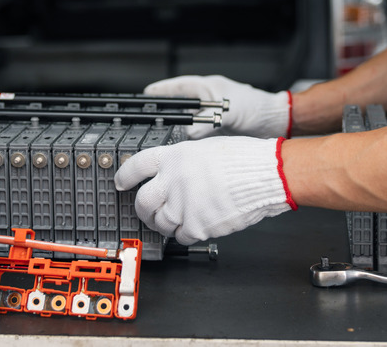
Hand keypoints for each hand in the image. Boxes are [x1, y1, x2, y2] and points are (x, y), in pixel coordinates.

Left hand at [114, 136, 296, 244]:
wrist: (266, 174)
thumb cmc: (242, 159)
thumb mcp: (203, 149)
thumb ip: (181, 162)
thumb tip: (169, 175)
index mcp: (174, 157)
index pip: (136, 166)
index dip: (124, 176)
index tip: (121, 182)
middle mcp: (173, 181)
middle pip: (141, 202)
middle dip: (142, 209)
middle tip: (147, 210)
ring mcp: (183, 205)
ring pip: (159, 223)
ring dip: (165, 223)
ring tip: (179, 217)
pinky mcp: (196, 225)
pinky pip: (181, 236)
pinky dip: (186, 233)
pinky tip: (197, 223)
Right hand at [144, 75, 291, 138]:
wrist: (277, 123)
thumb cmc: (258, 108)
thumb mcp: (229, 113)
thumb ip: (206, 123)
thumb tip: (188, 133)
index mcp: (208, 88)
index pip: (179, 87)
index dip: (161, 91)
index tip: (146, 95)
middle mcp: (208, 101)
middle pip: (180, 105)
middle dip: (165, 112)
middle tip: (149, 118)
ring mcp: (212, 117)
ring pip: (188, 122)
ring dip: (178, 128)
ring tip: (162, 135)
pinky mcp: (217, 131)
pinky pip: (198, 135)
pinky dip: (190, 141)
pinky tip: (183, 147)